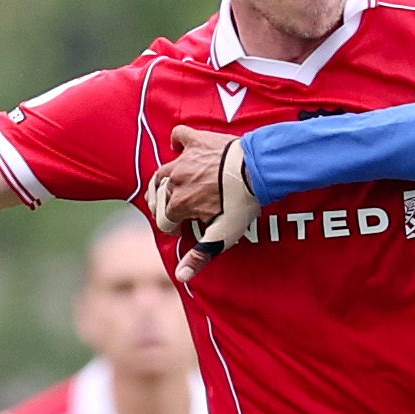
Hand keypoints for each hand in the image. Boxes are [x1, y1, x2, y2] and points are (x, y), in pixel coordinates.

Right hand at [154, 126, 260, 280]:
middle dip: (163, 206)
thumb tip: (180, 277)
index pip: (163, 219)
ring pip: (162, 171)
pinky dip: (178, 142)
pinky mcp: (196, 141)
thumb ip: (200, 255)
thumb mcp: (222, 234)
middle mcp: (175, 180)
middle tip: (175, 210)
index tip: (182, 229)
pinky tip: (181, 148)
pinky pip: (179, 136)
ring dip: (164, 181)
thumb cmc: (241, 204)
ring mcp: (184, 159)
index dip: (172, 227)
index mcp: (178, 204)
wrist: (257, 170)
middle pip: (157, 196)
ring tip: (172, 187)